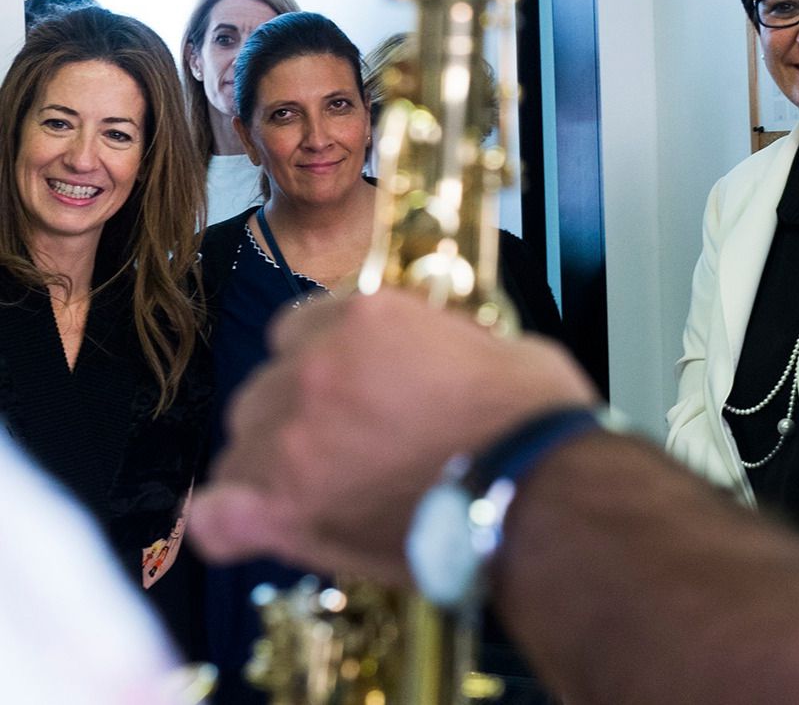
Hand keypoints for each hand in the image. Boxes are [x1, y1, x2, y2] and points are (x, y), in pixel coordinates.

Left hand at [189, 286, 596, 581]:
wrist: (542, 491)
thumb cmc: (531, 416)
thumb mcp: (491, 343)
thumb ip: (436, 338)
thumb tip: (430, 353)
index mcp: (366, 317)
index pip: (302, 327)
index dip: (324, 355)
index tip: (351, 382)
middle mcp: (315, 368)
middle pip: (267, 385)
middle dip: (297, 408)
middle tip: (345, 439)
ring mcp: (292, 441)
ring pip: (241, 444)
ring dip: (271, 461)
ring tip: (319, 489)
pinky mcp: (287, 511)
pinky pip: (216, 515)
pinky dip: (230, 519)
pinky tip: (254, 522)